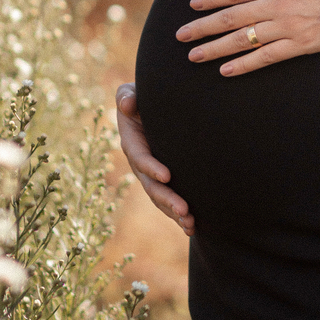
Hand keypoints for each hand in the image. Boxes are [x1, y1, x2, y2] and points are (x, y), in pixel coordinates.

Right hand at [115, 83, 194, 236]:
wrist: (152, 106)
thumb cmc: (142, 97)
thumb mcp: (130, 92)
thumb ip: (126, 96)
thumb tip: (128, 104)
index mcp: (132, 143)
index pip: (140, 158)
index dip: (151, 167)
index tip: (167, 175)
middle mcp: (140, 163)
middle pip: (151, 186)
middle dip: (167, 199)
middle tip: (184, 210)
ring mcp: (151, 175)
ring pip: (160, 199)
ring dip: (174, 212)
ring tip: (190, 223)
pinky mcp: (164, 181)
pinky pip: (169, 201)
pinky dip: (179, 215)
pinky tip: (192, 227)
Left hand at [176, 0, 319, 75]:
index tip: (192, 6)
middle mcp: (279, 4)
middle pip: (232, 18)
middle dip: (203, 27)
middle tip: (180, 36)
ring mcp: (290, 27)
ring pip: (244, 40)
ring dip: (216, 48)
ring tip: (195, 56)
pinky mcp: (303, 45)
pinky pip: (267, 57)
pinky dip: (245, 64)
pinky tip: (227, 70)